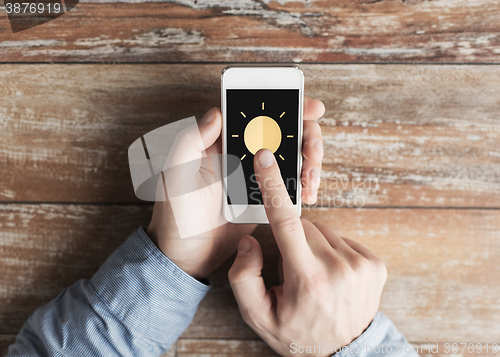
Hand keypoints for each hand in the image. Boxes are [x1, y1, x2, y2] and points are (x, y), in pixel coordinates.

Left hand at [147, 97, 325, 279]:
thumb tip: (216, 112)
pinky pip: (290, 184)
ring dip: (309, 162)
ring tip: (310, 179)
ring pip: (292, 157)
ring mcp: (256, 176)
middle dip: (306, 135)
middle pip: (283, 132)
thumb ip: (190, 141)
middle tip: (311, 150)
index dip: (284, 105)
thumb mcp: (175, 176)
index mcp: (220, 142)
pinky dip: (304, 185)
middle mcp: (241, 154)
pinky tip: (307, 193)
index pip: (255, 114)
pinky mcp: (265, 197)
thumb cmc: (174, 215)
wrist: (186, 256)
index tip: (308, 108)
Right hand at [228, 149, 386, 355]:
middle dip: (292, 239)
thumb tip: (251, 239)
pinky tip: (330, 272)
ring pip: (323, 230)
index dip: (273, 187)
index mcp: (308, 278)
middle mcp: (339, 267)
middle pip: (303, 225)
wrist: (344, 353)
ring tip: (313, 274)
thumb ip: (244, 276)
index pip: (286, 222)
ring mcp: (361, 264)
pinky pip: (342, 239)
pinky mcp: (375, 263)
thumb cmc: (297, 333)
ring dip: (311, 244)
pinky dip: (331, 249)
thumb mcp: (258, 315)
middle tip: (292, 269)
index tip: (266, 159)